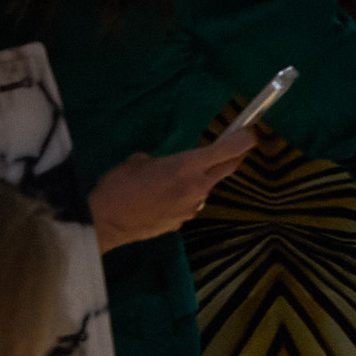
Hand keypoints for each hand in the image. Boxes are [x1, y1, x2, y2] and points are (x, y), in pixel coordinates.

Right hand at [89, 131, 257, 252]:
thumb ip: (159, 162)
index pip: (228, 150)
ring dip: (198, 182)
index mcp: (187, 166)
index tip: (250, 133)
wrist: (105, 222)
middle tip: (229, 150)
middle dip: (231, 158)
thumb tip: (160, 168)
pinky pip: (189, 205)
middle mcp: (198, 187)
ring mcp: (193, 207)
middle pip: (227, 169)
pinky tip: (160, 201)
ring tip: (171, 182)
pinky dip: (182, 199)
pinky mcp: (183, 222)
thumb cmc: (118, 186)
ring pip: (205, 189)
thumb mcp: (138, 162)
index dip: (244, 140)